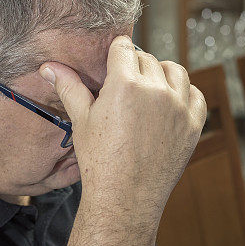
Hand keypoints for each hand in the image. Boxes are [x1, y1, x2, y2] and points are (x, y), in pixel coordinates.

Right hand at [39, 37, 206, 222]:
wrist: (125, 197)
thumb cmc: (99, 161)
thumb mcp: (82, 120)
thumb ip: (70, 87)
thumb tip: (49, 67)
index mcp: (126, 84)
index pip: (123, 48)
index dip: (116, 53)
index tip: (113, 62)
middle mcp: (157, 91)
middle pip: (148, 59)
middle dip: (135, 66)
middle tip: (125, 85)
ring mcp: (179, 108)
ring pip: (176, 72)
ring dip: (163, 74)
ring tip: (150, 88)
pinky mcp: (193, 125)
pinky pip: (196, 96)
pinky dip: (186, 94)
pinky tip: (172, 102)